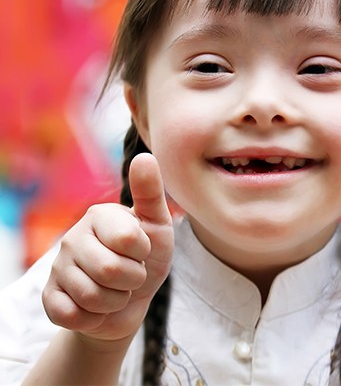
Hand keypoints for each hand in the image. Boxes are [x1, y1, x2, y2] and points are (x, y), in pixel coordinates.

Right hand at [42, 153, 173, 345]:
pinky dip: (94, 318)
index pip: (128, 240)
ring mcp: (58, 268)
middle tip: (131, 274)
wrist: (133, 299)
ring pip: (93, 297)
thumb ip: (151, 192)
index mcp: (99, 215)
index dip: (142, 253)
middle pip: (110, 271)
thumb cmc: (147, 256)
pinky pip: (72, 316)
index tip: (141, 250)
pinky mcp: (50, 298)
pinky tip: (96, 307)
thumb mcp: (157, 223)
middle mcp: (73, 238)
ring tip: (117, 289)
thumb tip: (143, 156)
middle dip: (133, 280)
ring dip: (116, 300)